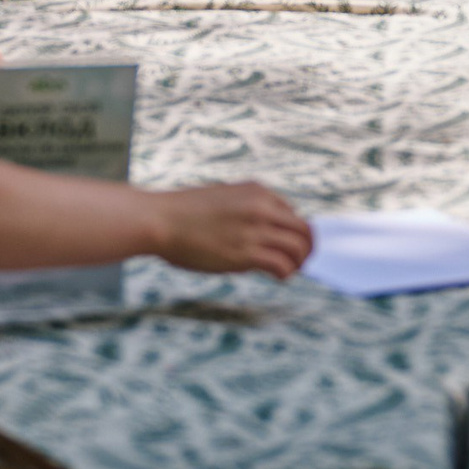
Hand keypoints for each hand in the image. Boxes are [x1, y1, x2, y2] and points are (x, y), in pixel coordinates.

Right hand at [150, 183, 314, 277]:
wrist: (161, 219)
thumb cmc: (185, 212)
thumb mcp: (223, 198)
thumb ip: (246, 209)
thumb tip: (260, 229)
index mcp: (257, 191)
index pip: (292, 213)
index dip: (294, 232)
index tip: (290, 245)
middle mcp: (262, 207)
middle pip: (303, 230)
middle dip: (307, 248)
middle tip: (302, 262)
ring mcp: (255, 230)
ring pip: (298, 248)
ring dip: (299, 263)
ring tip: (291, 272)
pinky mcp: (246, 253)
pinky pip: (282, 265)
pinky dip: (286, 273)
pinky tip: (280, 277)